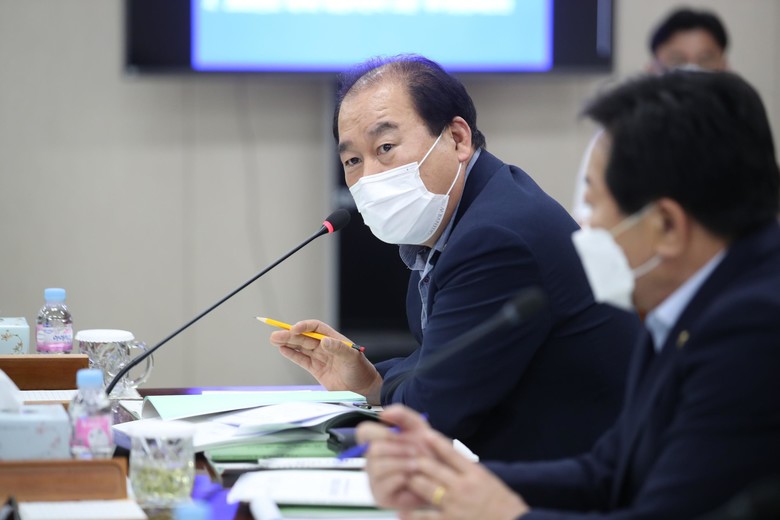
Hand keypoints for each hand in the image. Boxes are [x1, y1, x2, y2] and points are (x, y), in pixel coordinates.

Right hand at [270, 319, 382, 402]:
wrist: (363, 388)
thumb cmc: (361, 370)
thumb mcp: (352, 357)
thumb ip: (338, 348)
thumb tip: (324, 341)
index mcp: (334, 339)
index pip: (316, 328)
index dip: (304, 326)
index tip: (294, 329)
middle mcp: (325, 346)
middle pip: (304, 337)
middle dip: (290, 335)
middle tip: (275, 334)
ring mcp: (320, 357)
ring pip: (300, 347)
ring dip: (287, 343)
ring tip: (274, 339)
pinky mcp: (316, 369)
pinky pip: (302, 359)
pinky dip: (292, 354)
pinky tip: (282, 349)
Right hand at [358, 405, 436, 509]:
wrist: (443, 480)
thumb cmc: (429, 454)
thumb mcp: (419, 429)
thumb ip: (403, 416)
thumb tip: (383, 413)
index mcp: (377, 442)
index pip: (363, 431)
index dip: (380, 431)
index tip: (397, 434)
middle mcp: (371, 460)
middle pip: (372, 448)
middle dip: (399, 448)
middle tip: (417, 451)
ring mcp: (374, 479)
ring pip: (378, 465)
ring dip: (403, 463)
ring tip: (418, 465)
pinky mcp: (380, 496)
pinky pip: (386, 482)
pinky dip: (403, 477)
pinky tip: (414, 479)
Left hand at [402, 425, 529, 519]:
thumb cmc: (502, 502)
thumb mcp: (487, 479)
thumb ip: (467, 469)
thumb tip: (449, 455)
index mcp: (474, 473)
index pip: (452, 452)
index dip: (437, 443)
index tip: (425, 435)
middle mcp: (463, 486)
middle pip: (432, 467)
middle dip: (417, 462)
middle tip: (407, 457)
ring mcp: (454, 504)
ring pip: (424, 487)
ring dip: (413, 482)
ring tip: (404, 478)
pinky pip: (426, 516)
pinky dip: (412, 514)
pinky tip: (402, 511)